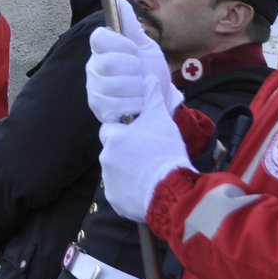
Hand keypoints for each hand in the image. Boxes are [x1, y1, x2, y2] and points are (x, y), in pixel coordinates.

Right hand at [87, 0, 181, 123]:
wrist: (160, 101)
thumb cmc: (150, 72)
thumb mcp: (145, 46)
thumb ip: (131, 26)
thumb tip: (119, 1)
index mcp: (103, 49)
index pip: (98, 38)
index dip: (119, 44)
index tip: (133, 50)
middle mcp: (94, 67)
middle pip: (109, 63)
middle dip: (134, 70)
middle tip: (140, 73)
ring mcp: (94, 88)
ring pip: (115, 85)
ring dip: (137, 89)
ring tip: (139, 91)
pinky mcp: (98, 108)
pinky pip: (116, 104)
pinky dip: (134, 105)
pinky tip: (135, 105)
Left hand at [98, 78, 193, 219]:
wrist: (173, 190)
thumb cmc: (165, 151)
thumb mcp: (160, 120)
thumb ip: (152, 99)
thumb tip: (150, 78)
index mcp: (113, 137)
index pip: (111, 131)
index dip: (125, 133)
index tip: (139, 138)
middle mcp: (105, 158)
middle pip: (113, 152)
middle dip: (126, 153)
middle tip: (148, 157)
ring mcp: (109, 181)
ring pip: (116, 172)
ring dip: (128, 172)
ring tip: (150, 174)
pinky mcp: (115, 200)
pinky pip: (120, 193)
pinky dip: (130, 192)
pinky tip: (147, 190)